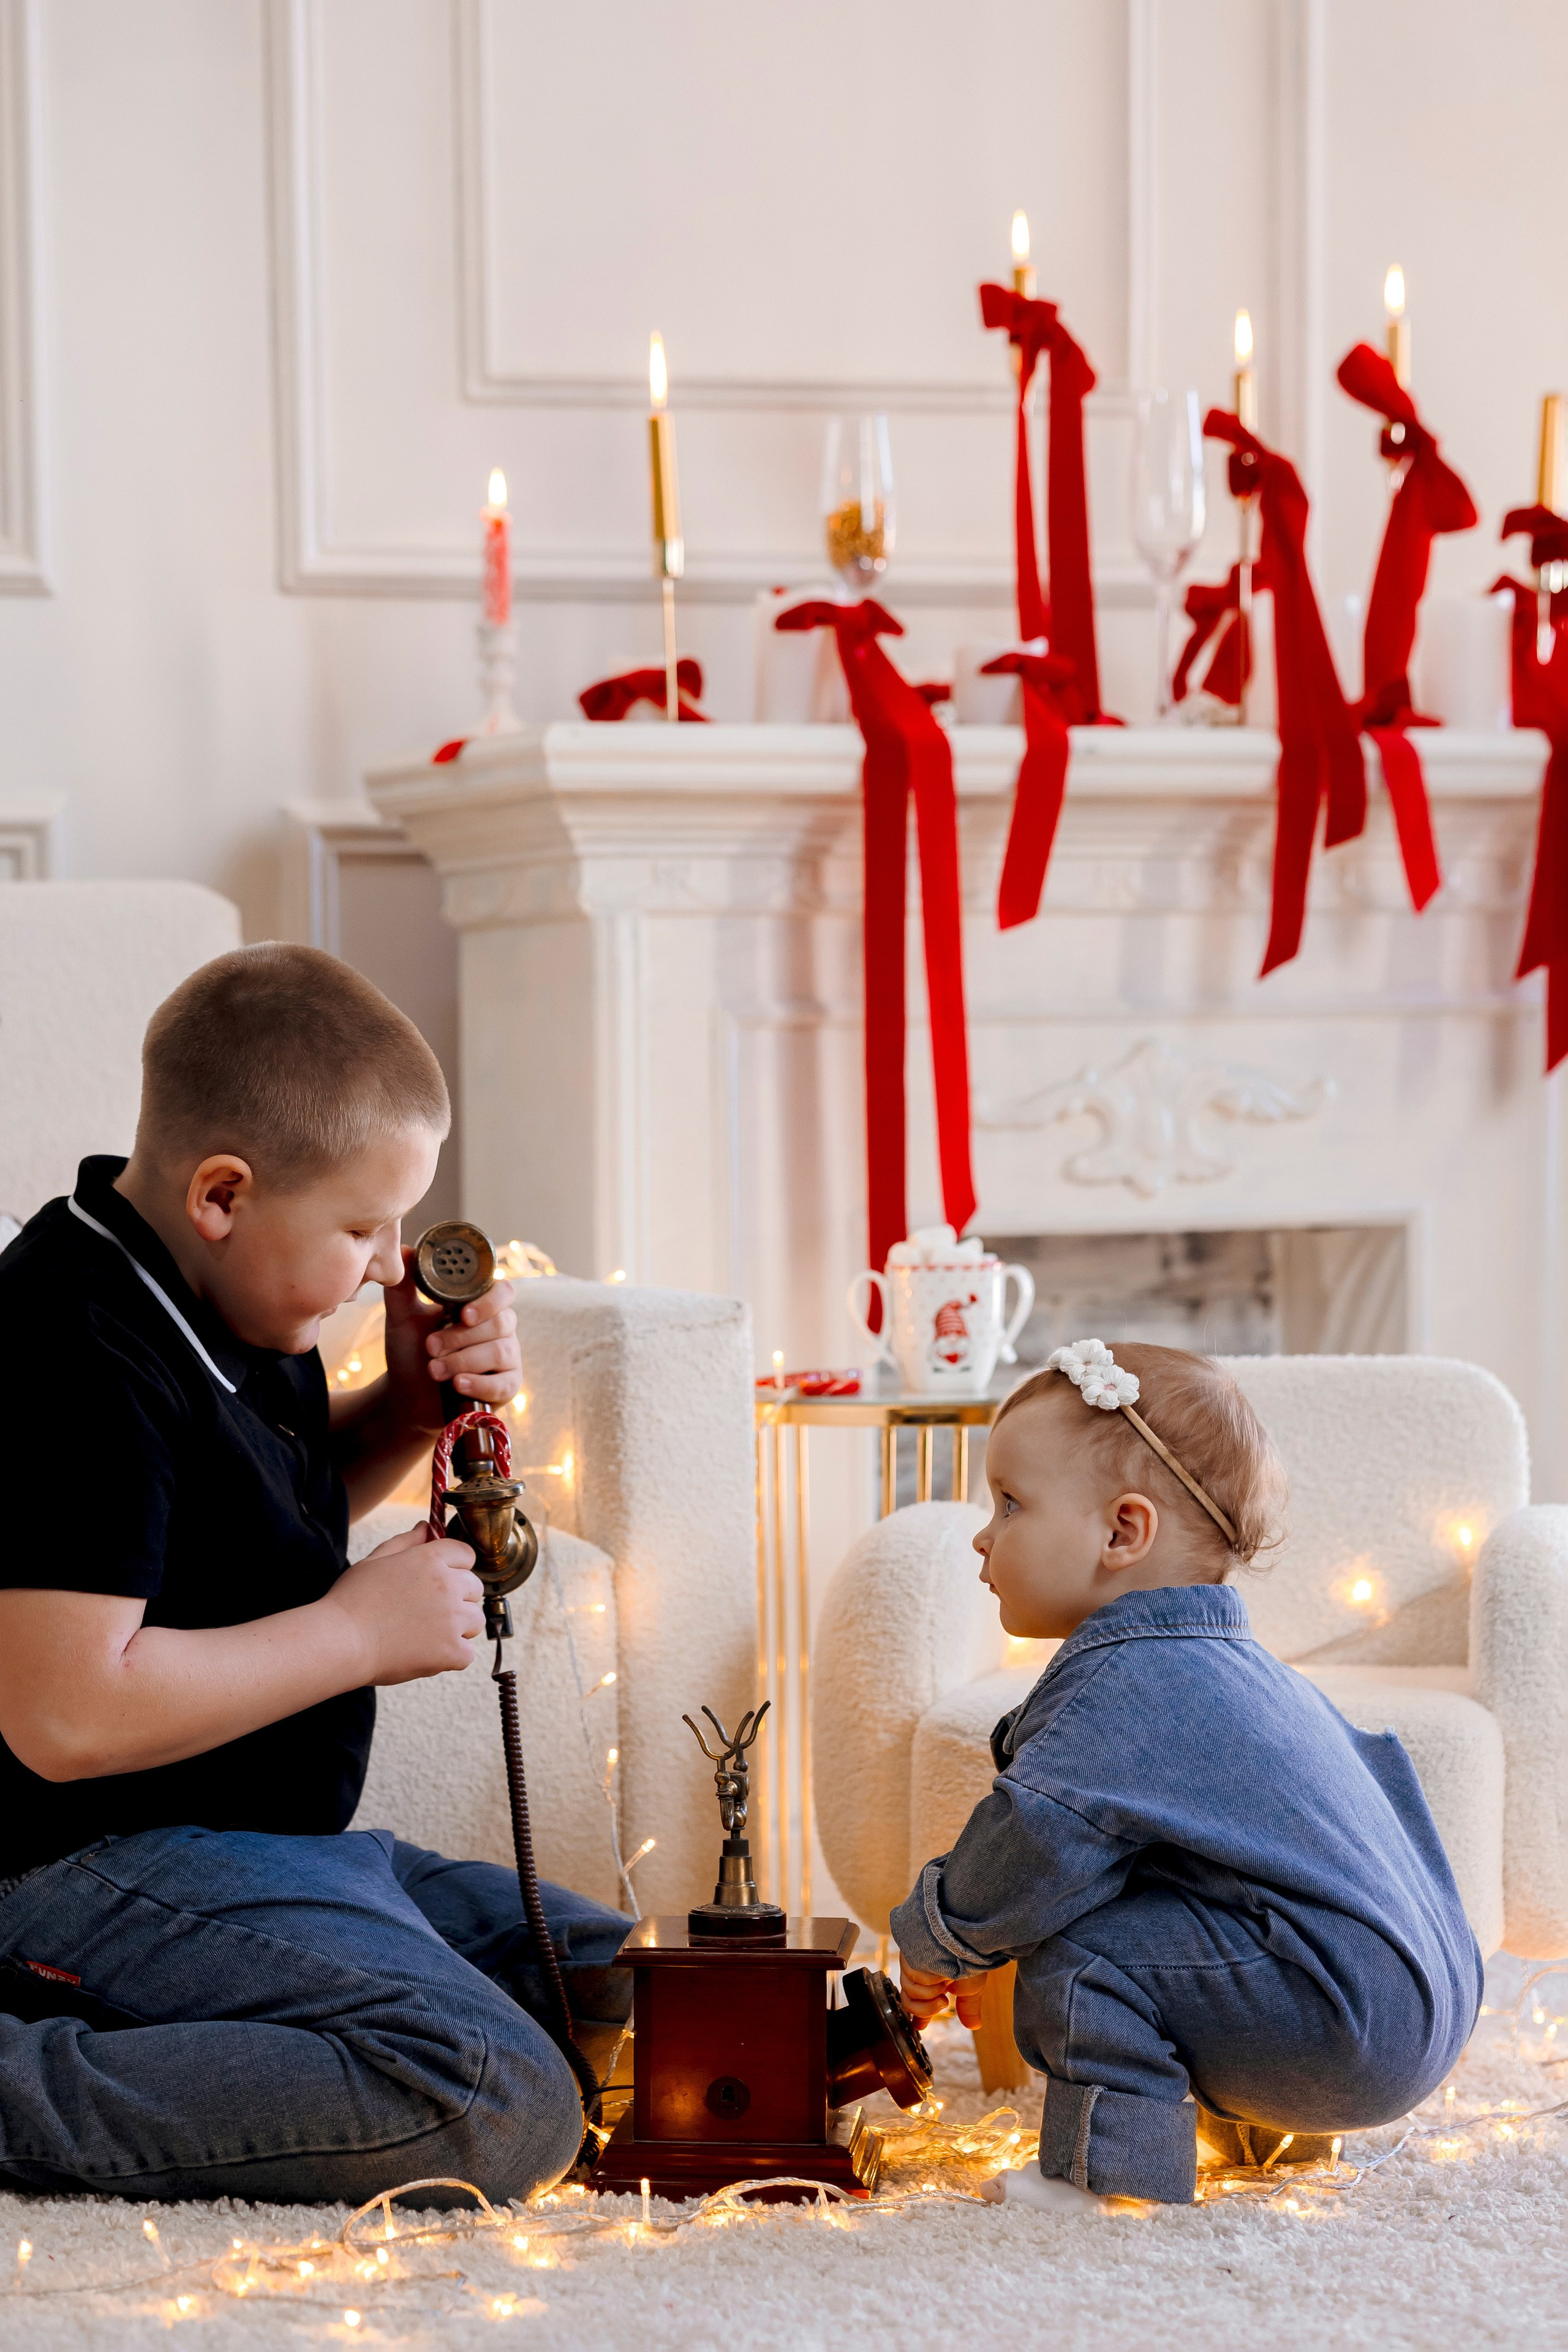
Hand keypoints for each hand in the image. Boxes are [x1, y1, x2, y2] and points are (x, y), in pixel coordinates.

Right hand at [324, 1522, 483, 1685]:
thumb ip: (406, 1541)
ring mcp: (452, 1619)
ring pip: (475, 1621)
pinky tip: (427, 1653)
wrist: (340, 1641)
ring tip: (427, 1634)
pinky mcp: (451, 1651)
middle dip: (458, 1598)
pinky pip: (467, 1653)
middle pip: (474, 1588)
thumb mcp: (375, 1560)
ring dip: (459, 1628)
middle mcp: (448, 1586)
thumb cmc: (351, 1600)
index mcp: (431, 1559)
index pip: (466, 1555)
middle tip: (427, 1612)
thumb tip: (426, 1527)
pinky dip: (451, 1656)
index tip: (440, 1582)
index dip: (455, 1568)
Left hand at [382, 1249, 521, 1432]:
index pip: (504, 1291)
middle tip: (430, 1346)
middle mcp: (500, 1328)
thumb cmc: (410, 1350)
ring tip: (433, 1369)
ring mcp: (507, 1357)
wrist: (407, 1392)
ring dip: (463, 1361)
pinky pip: (505, 1384)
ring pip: (501, 1352)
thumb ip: (404, 1287)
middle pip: (501, 1324)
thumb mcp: (402, 1318)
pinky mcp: (506, 1386)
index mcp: (480, 1304)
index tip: (463, 1314)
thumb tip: (405, 1250)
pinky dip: (479, 1384)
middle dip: (461, 1337)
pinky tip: (457, 1384)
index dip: (489, 1302)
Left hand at [896, 1959, 986, 2029]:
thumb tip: (975, 2026)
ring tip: (944, 1979)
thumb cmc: (971, 1958)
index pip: (919, 2003)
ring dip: (930, 1990)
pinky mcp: (909, 1952)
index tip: (918, 2027)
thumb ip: (968, 2007)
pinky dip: (928, 1978)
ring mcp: (913, 1962)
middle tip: (943, 2001)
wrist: (969, 1937)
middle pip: (909, 2002)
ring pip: (910, 1990)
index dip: (919, 2016)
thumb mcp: (971, 1988)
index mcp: (933, 1981)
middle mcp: (920, 1972)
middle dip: (927, 2008)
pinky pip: (912, 1976)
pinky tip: (939, 1968)